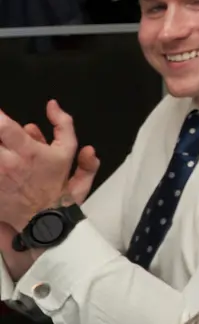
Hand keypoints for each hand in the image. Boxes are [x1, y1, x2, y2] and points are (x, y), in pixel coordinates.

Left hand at [0, 102, 99, 229]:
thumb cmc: (56, 184)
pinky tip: (2, 165)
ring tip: (2, 148)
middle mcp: (8, 163)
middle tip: (0, 131)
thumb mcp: (68, 149)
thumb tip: (52, 106)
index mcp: (28, 151)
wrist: (44, 217)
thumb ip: (63, 124)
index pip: (3, 127)